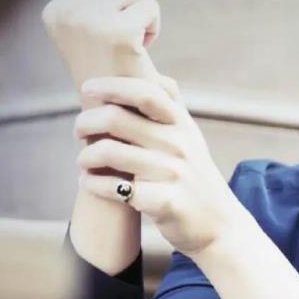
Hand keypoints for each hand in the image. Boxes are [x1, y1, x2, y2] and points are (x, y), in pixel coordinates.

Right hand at [42, 0, 160, 108]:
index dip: (119, 3)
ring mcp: (90, 21)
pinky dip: (153, 28)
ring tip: (132, 44)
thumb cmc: (113, 73)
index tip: (112, 36)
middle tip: (127, 39)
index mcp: (55, 10)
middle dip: (134, 3)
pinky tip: (140, 52)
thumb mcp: (94, 31)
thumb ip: (102, 0)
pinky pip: (151, 7)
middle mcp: (67, 12)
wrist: (119, 115)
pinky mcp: (119, 32)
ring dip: (144, 13)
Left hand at [73, 76, 244, 255]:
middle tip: (79, 132)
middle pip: (116, 119)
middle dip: (85, 122)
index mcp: (183, 125)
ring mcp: (172, 173)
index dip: (111, 85)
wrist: (219, 225)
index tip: (88, 88)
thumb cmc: (195, 177)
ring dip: (84, 157)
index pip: (145, 93)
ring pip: (108, 152)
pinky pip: (113, 188)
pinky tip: (90, 183)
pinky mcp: (164, 202)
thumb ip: (172, 108)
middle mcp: (179, 145)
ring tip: (83, 162)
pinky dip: (92, 185)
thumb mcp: (192, 138)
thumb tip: (156, 74)